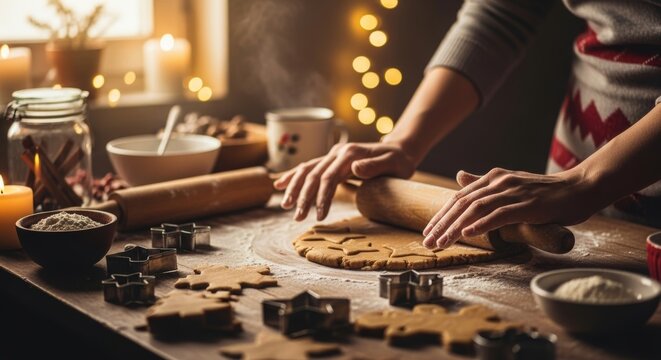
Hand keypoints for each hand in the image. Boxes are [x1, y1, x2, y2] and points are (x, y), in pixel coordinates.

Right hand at [274, 142, 415, 220]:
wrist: (400, 149)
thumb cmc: (399, 161)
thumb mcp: (394, 164)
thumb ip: (374, 166)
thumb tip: (355, 168)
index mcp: (349, 154)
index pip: (329, 177)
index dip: (322, 197)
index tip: (319, 216)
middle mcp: (337, 152)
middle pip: (314, 174)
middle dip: (303, 196)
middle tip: (297, 217)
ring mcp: (333, 155)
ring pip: (307, 170)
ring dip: (294, 187)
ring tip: (285, 205)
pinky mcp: (332, 160)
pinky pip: (309, 167)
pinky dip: (294, 176)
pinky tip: (280, 184)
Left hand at [421, 167, 598, 248]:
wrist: (580, 188)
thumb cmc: (545, 192)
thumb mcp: (510, 185)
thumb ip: (484, 184)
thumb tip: (459, 176)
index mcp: (493, 177)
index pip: (459, 198)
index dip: (441, 215)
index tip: (427, 232)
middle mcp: (499, 182)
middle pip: (462, 203)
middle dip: (442, 224)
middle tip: (427, 242)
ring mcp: (513, 192)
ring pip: (476, 209)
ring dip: (456, 227)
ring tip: (442, 242)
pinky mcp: (528, 205)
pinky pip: (500, 214)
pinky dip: (482, 224)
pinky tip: (468, 233)